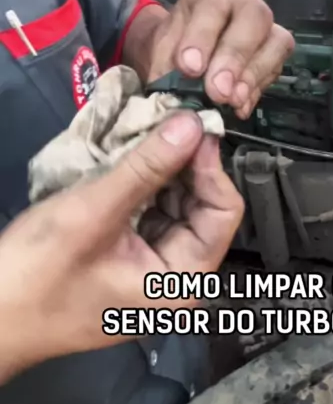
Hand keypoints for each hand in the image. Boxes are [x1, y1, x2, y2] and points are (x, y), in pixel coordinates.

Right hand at [0, 112, 242, 384]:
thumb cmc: (38, 272)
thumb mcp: (95, 210)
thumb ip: (147, 166)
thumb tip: (192, 125)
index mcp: (182, 281)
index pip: (224, 211)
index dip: (211, 165)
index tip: (189, 126)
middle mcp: (176, 278)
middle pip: (202, 207)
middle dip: (186, 165)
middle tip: (165, 122)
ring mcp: (150, 269)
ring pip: (175, 206)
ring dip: (163, 171)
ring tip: (145, 133)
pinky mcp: (127, 259)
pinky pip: (149, 214)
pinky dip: (143, 185)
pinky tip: (128, 159)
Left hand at [127, 0, 294, 118]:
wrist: (183, 59)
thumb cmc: (174, 48)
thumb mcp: (161, 52)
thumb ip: (167, 68)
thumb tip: (177, 96)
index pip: (212, 5)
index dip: (202, 36)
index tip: (190, 68)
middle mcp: (243, 1)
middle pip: (253, 17)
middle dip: (234, 56)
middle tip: (217, 90)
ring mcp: (266, 26)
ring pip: (275, 41)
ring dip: (252, 75)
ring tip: (231, 101)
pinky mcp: (275, 52)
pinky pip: (276, 67)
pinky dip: (258, 90)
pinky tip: (240, 107)